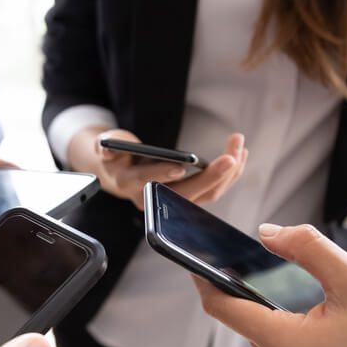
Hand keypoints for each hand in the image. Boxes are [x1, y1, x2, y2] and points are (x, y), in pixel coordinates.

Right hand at [66, 128, 247, 209]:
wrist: (122, 172)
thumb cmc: (117, 155)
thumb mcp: (107, 146)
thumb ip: (106, 145)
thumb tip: (106, 149)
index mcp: (132, 185)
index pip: (149, 182)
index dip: (163, 174)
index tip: (181, 166)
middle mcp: (155, 199)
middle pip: (187, 194)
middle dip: (211, 176)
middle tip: (230, 157)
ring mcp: (175, 201)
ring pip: (206, 195)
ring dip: (227, 174)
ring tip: (239, 147)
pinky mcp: (190, 197)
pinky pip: (213, 190)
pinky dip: (229, 175)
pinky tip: (240, 156)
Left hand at [193, 224, 346, 346]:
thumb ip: (307, 248)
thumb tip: (266, 233)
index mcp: (282, 344)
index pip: (221, 306)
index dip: (202, 275)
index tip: (192, 249)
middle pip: (237, 314)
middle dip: (235, 280)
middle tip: (234, 245)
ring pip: (255, 325)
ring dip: (258, 297)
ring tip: (268, 264)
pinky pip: (271, 339)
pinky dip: (274, 314)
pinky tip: (288, 292)